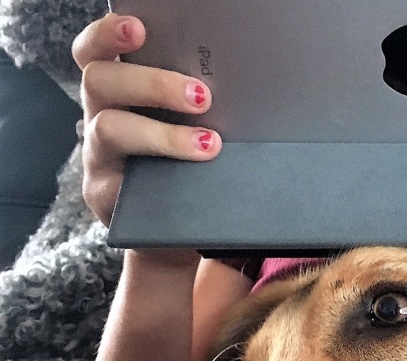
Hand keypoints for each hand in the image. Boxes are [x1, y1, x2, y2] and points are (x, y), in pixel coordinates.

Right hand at [72, 13, 222, 226]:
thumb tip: (250, 82)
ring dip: (162, 134)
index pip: (96, 52)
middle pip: (99, 81)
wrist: (178, 228)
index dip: (109, 34)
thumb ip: (198, 102)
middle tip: (202, 97)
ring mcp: (99, 156)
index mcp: (119, 92)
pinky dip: (159, 178)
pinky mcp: (104, 194)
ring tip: (209, 144)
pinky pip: (120, 182)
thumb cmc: (191, 167)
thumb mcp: (192, 126)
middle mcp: (100, 116)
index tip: (140, 27)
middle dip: (152, 83)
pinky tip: (192, 183)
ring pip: (110, 129)